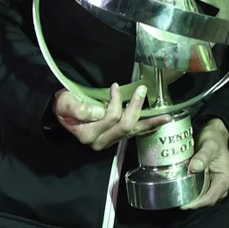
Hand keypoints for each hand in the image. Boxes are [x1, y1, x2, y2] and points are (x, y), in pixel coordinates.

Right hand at [51, 84, 171, 150]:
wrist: (62, 113)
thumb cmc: (64, 105)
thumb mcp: (65, 103)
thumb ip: (79, 108)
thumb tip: (99, 110)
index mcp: (89, 134)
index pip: (110, 117)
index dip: (115, 100)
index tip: (115, 86)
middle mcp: (101, 141)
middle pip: (125, 126)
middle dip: (136, 107)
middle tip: (142, 89)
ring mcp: (110, 141)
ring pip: (133, 132)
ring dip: (150, 123)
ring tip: (167, 116)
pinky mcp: (117, 137)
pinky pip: (135, 133)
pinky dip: (148, 127)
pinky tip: (161, 123)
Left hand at [182, 119, 228, 209]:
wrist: (215, 134)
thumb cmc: (214, 139)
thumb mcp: (210, 145)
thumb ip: (203, 156)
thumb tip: (194, 168)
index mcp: (226, 179)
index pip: (211, 197)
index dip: (197, 203)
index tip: (182, 204)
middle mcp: (223, 185)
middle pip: (207, 200)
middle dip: (193, 202)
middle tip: (176, 199)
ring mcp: (216, 185)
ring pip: (203, 197)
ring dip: (191, 198)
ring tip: (176, 196)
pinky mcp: (209, 182)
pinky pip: (200, 192)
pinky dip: (191, 192)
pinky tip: (180, 190)